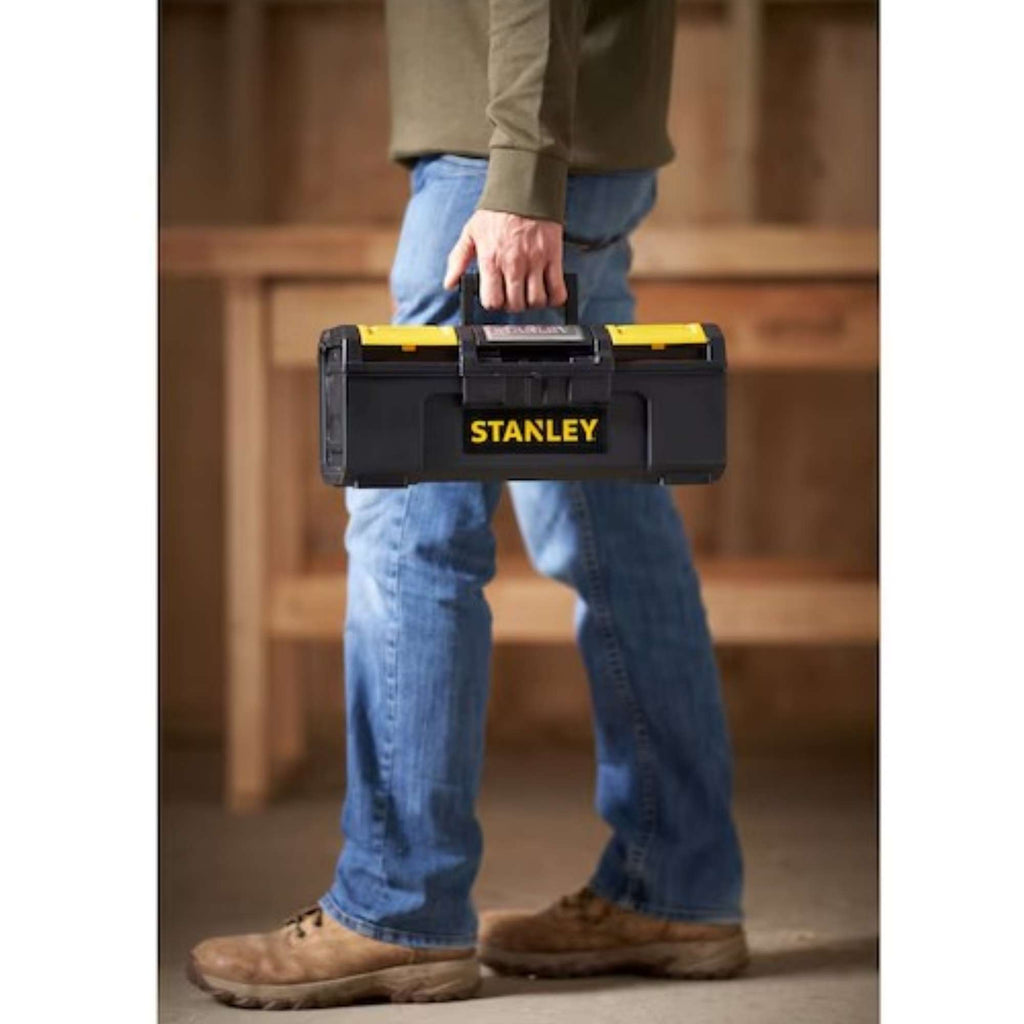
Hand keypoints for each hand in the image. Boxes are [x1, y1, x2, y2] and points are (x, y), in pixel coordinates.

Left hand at [443, 210, 567, 311]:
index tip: (496, 298)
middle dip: (513, 305)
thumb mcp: (470, 233)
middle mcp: (513, 264)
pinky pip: (558, 289)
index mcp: (491, 260)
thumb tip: (449, 283)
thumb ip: (458, 260)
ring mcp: (535, 262)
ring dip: (532, 303)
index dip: (494, 304)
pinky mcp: (553, 257)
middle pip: (516, 305)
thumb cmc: (496, 212)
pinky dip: (555, 298)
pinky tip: (549, 294)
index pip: (493, 301)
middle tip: (513, 296)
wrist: (524, 190)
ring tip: (529, 294)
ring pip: (536, 301)